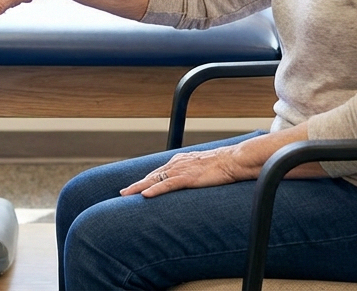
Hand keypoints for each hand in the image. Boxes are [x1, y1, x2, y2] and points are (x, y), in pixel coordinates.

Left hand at [120, 148, 250, 197]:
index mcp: (179, 162)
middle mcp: (176, 164)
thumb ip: (193, 174)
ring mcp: (181, 170)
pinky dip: (155, 190)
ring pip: (155, 180)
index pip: (158, 173)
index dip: (144, 181)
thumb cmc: (223, 165)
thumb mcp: (203, 169)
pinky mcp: (188, 177)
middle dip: (136, 185)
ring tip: (125, 195)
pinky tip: (145, 195)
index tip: (134, 188)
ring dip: (139, 188)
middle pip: (151, 176)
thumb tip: (191, 181)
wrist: (234, 160)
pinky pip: (168, 185)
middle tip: (122, 193)